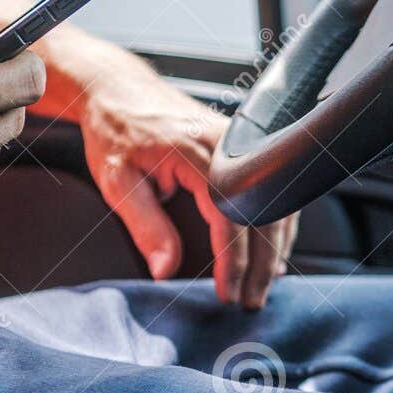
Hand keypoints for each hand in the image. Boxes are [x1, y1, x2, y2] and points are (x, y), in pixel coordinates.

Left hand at [78, 73, 296, 307]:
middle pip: (262, 214)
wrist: (119, 91)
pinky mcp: (243, 145)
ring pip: (276, 202)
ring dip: (274, 247)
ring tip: (263, 283)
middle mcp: (227, 144)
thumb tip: (166, 270)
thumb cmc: (116, 132)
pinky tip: (270, 250)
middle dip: (260, 265)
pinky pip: (272, 188)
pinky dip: (276, 223)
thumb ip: (146, 226)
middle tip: (251, 300)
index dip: (233, 262)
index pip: (230, 218)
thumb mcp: (118, 182)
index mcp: (196, 153)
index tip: (228, 293)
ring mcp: (241, 142)